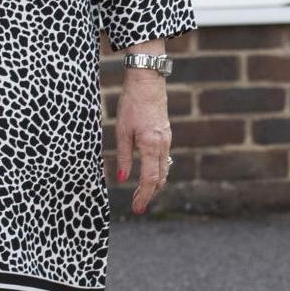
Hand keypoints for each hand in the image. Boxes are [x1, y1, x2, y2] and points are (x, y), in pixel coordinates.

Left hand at [115, 69, 171, 214]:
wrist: (148, 82)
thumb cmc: (132, 104)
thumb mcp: (122, 131)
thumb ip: (124, 156)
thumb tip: (123, 179)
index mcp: (150, 145)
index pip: (150, 179)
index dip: (143, 196)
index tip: (137, 208)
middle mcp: (162, 145)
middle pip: (160, 178)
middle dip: (149, 194)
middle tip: (138, 207)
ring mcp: (167, 140)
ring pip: (164, 170)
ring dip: (154, 185)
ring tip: (142, 194)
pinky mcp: (166, 135)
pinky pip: (164, 159)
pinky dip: (158, 172)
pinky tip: (149, 175)